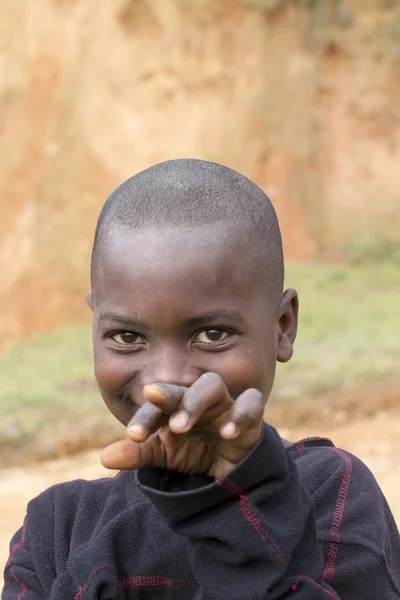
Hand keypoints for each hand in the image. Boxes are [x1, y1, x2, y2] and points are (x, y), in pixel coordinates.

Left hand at [101, 372, 265, 479]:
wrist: (228, 467)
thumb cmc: (191, 451)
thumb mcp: (162, 454)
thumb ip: (137, 454)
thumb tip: (105, 458)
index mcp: (175, 404)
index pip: (158, 404)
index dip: (145, 417)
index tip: (133, 436)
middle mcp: (198, 399)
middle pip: (186, 385)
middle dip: (171, 397)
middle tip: (156, 414)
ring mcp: (225, 405)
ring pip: (213, 385)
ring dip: (196, 402)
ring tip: (181, 426)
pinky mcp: (251, 418)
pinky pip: (252, 403)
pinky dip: (241, 414)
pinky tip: (227, 432)